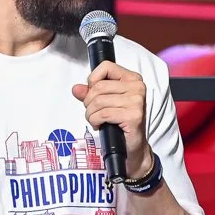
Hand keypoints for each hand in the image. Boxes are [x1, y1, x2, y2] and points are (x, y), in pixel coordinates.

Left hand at [72, 60, 152, 177]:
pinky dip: (95, 121)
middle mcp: (137, 87)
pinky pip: (103, 114)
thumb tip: (76, 88)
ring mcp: (137, 101)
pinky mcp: (133, 116)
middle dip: (89, 102)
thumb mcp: (105, 104)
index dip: (93, 80)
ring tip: (96, 120)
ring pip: (99, 101)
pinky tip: (100, 126)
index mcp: (132, 79)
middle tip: (93, 112)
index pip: (106, 66)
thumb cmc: (120, 124)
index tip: (92, 93)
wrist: (133, 148)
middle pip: (99, 87)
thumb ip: (90, 94)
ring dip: (90, 114)